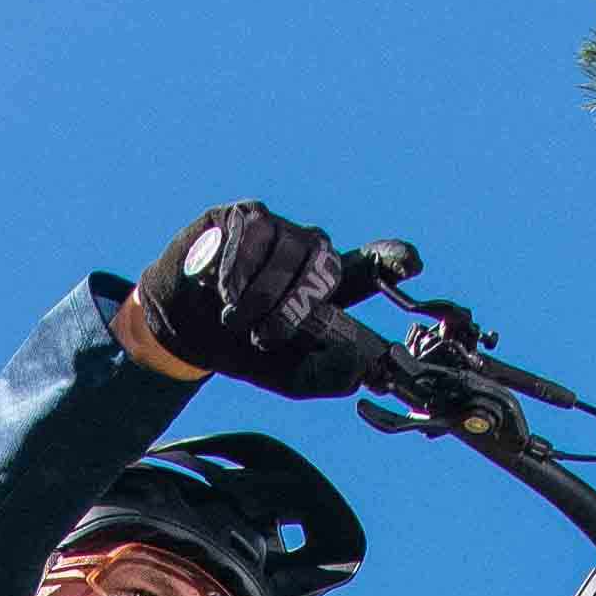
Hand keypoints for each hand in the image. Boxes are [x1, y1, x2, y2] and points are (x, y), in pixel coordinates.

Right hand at [129, 202, 374, 396]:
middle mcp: (309, 251)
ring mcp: (278, 229)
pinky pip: (251, 237)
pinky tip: (221, 291)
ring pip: (287, 251)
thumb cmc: (241, 349)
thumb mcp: (287, 377)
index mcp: (328, 288)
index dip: (393, 259)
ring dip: (258, 296)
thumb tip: (362, 373)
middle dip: (294, 306)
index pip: (372, 264)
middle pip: (325, 264)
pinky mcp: (243, 217)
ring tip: (235, 319)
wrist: (184, 332)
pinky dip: (236, 273)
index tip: (412, 265)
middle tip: (264, 337)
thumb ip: (326, 378)